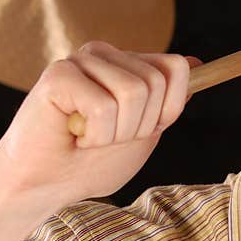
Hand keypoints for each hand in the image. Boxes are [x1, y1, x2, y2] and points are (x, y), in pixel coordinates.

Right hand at [0, 42, 198, 209]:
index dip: (166, 110)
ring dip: (115, 133)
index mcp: (125, 66)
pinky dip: (94, 134)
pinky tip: (72, 135)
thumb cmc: (90, 164)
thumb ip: (168, 100)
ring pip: (133, 93)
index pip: (175, 68)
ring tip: (88, 137)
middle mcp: (104, 56)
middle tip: (105, 138)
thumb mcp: (144, 133)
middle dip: (138, 126)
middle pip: (156, 82)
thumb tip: (196, 63)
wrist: (45, 185)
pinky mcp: (59, 73)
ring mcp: (80, 61)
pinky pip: (103, 106)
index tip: (138, 130)